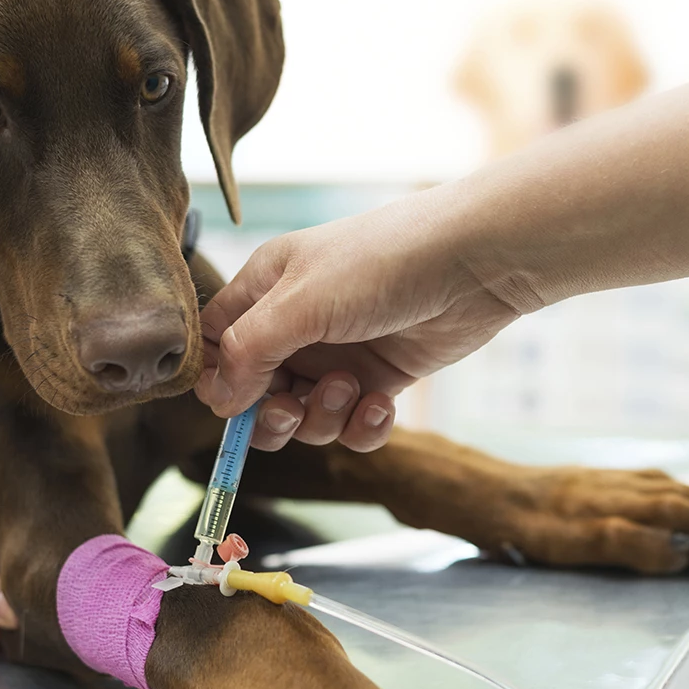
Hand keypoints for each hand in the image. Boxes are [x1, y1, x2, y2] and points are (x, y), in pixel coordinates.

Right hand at [197, 191, 518, 451]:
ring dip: (323, 417)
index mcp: (265, 290)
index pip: (214, 345)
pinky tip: (381, 404)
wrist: (474, 263)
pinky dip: (361, 426)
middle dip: (269, 414)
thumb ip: (248, 351)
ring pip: (304, 416)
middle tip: (291, 409)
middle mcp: (296, 324)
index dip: (217, 380)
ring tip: (351, 388)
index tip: (232, 401)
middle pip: (255, 393)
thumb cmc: (381, 262)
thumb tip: (217, 400)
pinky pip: (351, 424)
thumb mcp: (301, 302)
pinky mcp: (378, 378)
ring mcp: (338, 353)